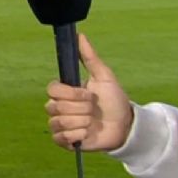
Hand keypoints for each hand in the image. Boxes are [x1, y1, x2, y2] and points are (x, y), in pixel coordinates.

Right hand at [45, 34, 133, 150]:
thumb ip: (90, 57)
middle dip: (81, 109)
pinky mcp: (64, 141)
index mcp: (64, 92)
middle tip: (94, 110)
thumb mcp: (104, 77)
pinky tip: (87, 134)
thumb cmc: (114, 100)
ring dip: (81, 123)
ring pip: (59, 122)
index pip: (52, 89)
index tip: (88, 95)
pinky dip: (77, 136)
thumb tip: (80, 35)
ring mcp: (60, 125)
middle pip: (55, 107)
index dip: (71, 94)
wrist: (125, 126)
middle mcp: (58, 108)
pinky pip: (61, 138)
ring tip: (92, 123)